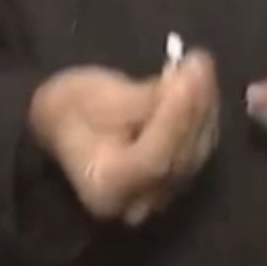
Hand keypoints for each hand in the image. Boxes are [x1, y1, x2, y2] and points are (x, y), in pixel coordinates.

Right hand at [29, 52, 219, 222]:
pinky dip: (203, 114)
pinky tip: (201, 83)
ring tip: (198, 65)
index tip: (187, 76)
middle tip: (198, 63)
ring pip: (195, 150)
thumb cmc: (68, 111)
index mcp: (105, 190)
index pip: (152, 160)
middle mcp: (138, 202)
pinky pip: (198, 147)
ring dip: (203, 106)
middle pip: (179, 157)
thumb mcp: (91, 97)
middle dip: (193, 106)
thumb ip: (141, 100)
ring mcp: (161, 195)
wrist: (62, 128)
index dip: (174, 118)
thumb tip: (184, 82)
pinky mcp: (177, 180)